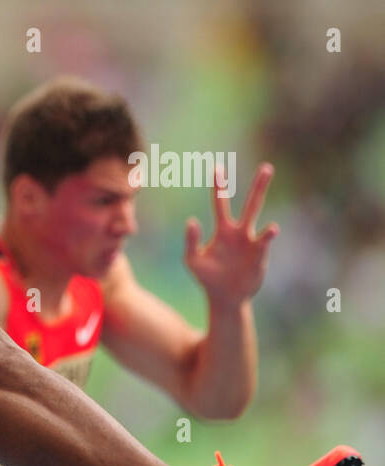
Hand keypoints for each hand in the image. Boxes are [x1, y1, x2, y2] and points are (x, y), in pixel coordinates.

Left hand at [184, 162, 278, 306]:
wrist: (225, 298)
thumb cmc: (207, 278)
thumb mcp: (192, 260)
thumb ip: (190, 241)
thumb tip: (191, 220)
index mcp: (222, 231)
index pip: (220, 204)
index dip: (219, 187)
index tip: (218, 167)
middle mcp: (239, 232)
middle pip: (250, 204)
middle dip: (259, 186)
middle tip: (267, 167)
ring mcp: (251, 242)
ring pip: (260, 217)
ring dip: (267, 203)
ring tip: (274, 198)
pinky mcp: (260, 255)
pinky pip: (264, 242)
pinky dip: (268, 235)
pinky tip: (271, 229)